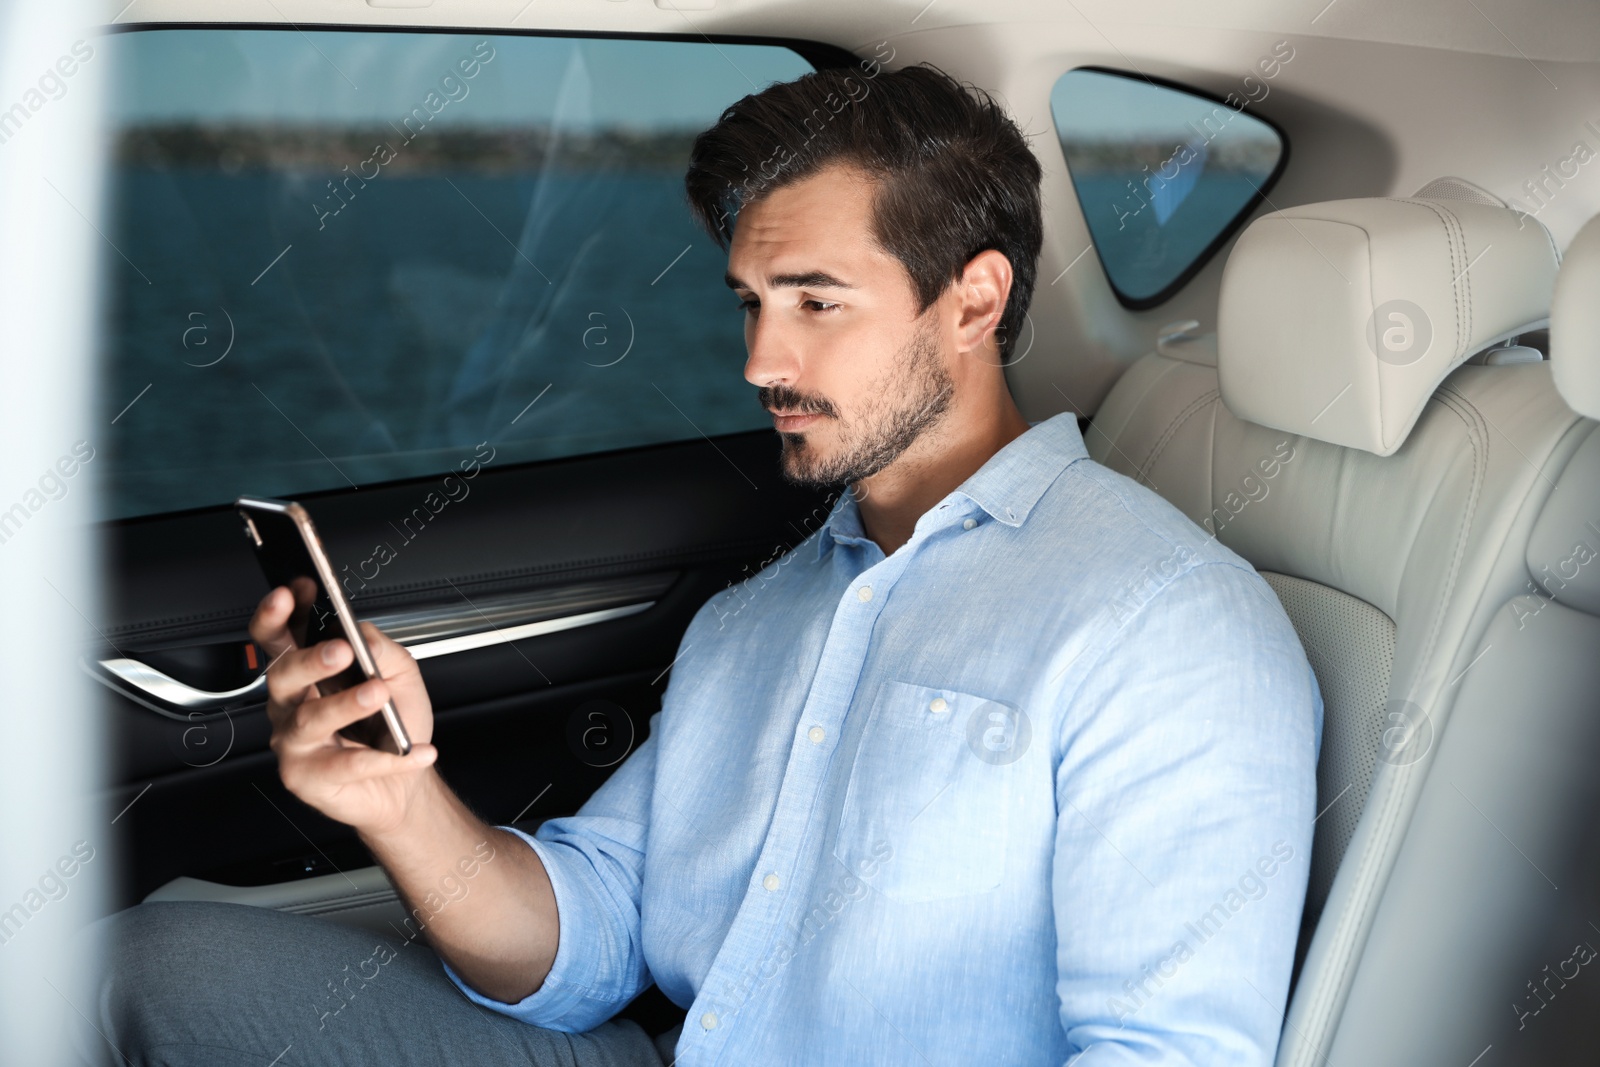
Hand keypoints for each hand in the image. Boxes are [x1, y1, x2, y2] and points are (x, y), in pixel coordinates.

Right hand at [250, 586, 438, 835]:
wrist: (403, 785)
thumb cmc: (393, 726)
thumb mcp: (400, 676)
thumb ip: (381, 651)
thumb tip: (361, 635)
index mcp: (306, 672)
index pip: (280, 637)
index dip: (279, 614)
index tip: (296, 591)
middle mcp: (291, 704)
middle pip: (283, 675)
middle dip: (309, 659)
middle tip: (339, 650)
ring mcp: (294, 741)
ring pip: (310, 719)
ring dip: (346, 704)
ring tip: (378, 694)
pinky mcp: (305, 777)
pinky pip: (345, 765)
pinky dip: (384, 758)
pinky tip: (412, 750)